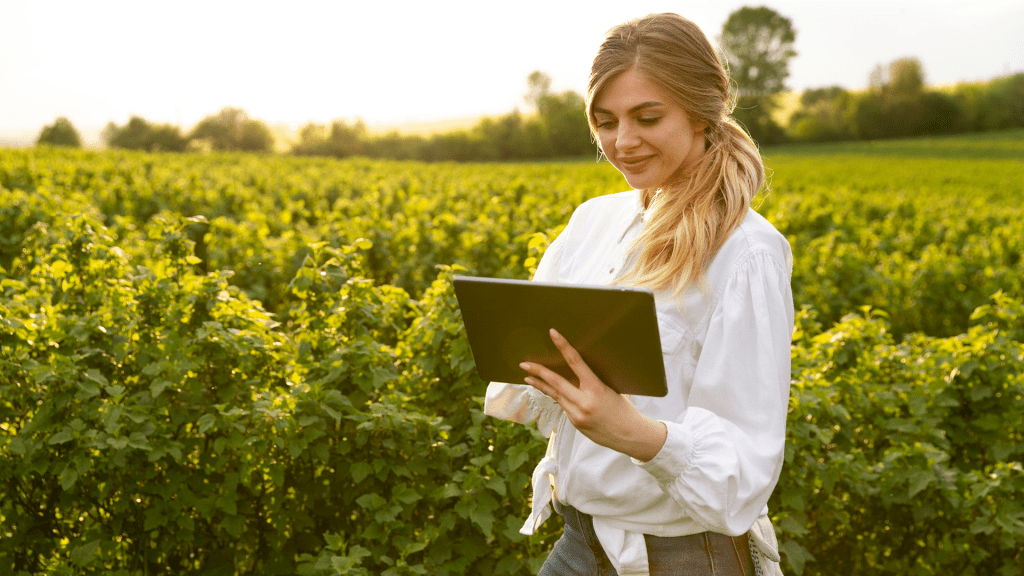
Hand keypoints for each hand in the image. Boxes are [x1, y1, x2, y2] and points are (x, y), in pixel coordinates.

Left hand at [520, 328, 666, 461]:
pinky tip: (552, 391)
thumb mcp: (612, 389)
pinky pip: (563, 405)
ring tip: (528, 377)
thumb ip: (594, 381)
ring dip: (541, 385)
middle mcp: (584, 402)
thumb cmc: (624, 409)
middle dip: (538, 371)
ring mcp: (577, 414)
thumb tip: (579, 368)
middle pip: (555, 382)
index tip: (553, 333)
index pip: (576, 362)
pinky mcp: (574, 423)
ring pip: (555, 395)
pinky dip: (558, 397)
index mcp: (596, 388)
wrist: (630, 436)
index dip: (563, 346)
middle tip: (524, 364)